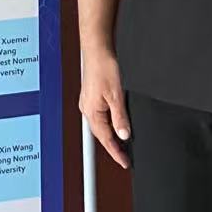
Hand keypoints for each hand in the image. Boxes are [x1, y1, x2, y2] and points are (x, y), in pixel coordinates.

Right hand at [79, 46, 130, 168]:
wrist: (98, 49)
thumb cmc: (103, 67)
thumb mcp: (116, 95)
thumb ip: (120, 117)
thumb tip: (125, 135)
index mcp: (91, 112)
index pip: (105, 139)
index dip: (116, 152)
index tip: (124, 162)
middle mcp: (87, 109)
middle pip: (101, 134)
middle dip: (113, 146)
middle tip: (125, 156)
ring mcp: (88, 103)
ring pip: (100, 125)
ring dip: (110, 135)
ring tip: (122, 144)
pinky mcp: (91, 96)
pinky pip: (99, 116)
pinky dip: (108, 123)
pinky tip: (114, 123)